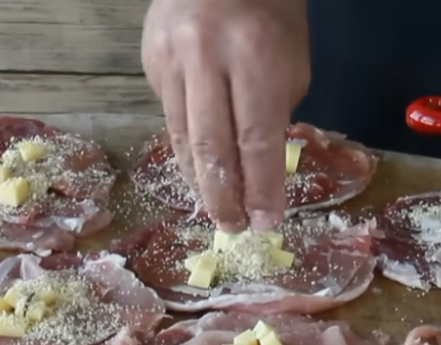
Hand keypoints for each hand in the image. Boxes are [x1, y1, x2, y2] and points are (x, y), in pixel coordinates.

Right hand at [141, 0, 309, 231]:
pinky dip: (186, 146)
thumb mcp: (291, 58)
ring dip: (199, 180)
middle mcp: (205, 59)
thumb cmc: (270, 11)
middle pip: (210, 148)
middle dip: (223, 197)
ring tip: (215, 207)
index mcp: (253, 56)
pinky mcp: (149, 62)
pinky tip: (198, 165)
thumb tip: (260, 169)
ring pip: (181, 137)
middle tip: (233, 227)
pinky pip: (169, 115)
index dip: (261, 188)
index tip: (266, 221)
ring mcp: (170, 60)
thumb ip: (276, 112)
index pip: (256, 140)